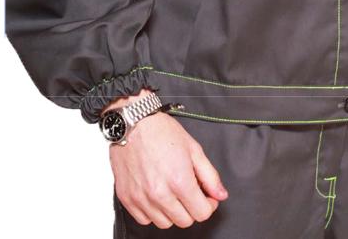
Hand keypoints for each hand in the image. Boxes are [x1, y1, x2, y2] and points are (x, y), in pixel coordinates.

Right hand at [110, 111, 228, 228]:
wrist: (133, 125)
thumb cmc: (162, 133)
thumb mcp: (194, 149)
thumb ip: (210, 176)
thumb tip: (220, 194)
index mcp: (180, 181)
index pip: (201, 213)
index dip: (209, 206)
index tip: (207, 197)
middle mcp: (160, 194)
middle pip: (184, 221)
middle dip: (192, 209)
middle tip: (191, 192)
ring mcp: (141, 199)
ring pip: (164, 223)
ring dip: (173, 212)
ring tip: (173, 192)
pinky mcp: (127, 200)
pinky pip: (144, 220)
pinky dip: (153, 212)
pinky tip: (157, 195)